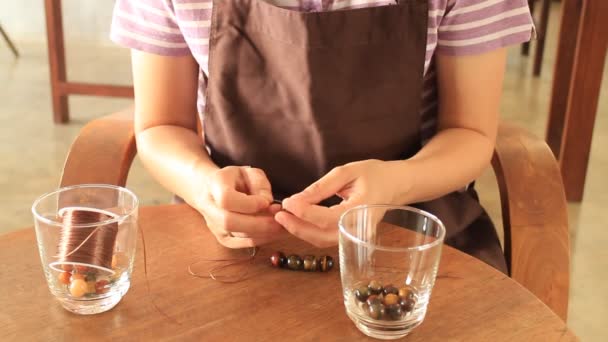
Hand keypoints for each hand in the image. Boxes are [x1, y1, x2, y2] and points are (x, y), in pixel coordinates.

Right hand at [194, 166, 285, 247]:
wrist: (211, 190)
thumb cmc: (234, 179)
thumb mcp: (249, 172)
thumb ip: (260, 184)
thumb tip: (267, 203)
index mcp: (215, 185)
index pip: (227, 199)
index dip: (249, 204)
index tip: (267, 202)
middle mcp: (210, 207)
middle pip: (230, 222)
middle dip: (260, 223)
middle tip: (281, 219)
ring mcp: (214, 225)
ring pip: (238, 236)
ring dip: (264, 233)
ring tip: (282, 225)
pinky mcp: (222, 238)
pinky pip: (242, 244)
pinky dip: (261, 239)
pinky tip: (275, 232)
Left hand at [275, 160, 406, 247]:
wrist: (397, 185)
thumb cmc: (375, 174)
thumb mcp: (347, 172)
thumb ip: (322, 187)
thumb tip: (296, 199)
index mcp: (361, 210)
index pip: (327, 218)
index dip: (304, 212)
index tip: (287, 202)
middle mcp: (359, 229)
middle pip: (322, 236)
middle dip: (297, 227)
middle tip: (279, 214)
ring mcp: (356, 237)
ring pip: (322, 241)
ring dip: (300, 231)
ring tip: (284, 217)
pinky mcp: (350, 237)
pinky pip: (326, 239)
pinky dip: (309, 232)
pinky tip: (297, 220)